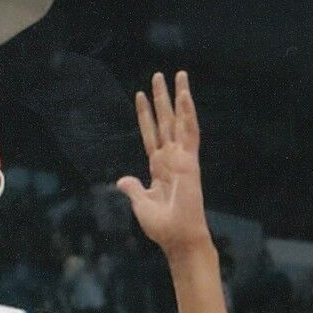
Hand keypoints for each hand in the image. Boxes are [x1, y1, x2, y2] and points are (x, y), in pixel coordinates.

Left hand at [117, 71, 211, 258]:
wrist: (178, 237)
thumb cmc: (162, 226)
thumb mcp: (141, 204)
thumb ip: (133, 189)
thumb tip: (121, 180)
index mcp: (158, 167)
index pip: (151, 135)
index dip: (145, 115)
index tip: (139, 95)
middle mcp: (171, 158)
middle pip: (165, 121)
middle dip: (162, 98)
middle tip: (159, 75)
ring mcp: (182, 157)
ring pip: (180, 120)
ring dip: (178, 97)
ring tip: (177, 74)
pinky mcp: (191, 160)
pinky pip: (190, 132)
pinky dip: (188, 113)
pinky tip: (185, 95)